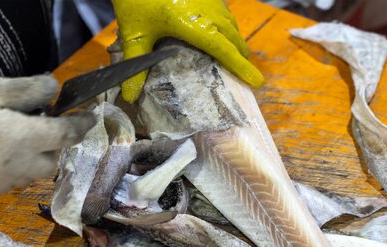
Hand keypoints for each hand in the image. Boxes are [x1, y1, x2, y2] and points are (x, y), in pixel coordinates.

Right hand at [0, 74, 94, 196]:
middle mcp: (21, 163)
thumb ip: (25, 90)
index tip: (90, 116)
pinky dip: (17, 166)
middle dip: (57, 143)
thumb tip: (53, 87)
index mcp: (23, 136)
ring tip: (20, 139)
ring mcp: (5, 180)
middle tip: (45, 126)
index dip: (82, 124)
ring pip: (36, 172)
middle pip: (55, 158)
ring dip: (38, 156)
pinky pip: (15, 179)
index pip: (67, 133)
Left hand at [112, 0, 263, 102]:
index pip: (224, 49)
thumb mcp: (134, 33)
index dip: (241, 67)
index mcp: (192, 24)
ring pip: (231, 23)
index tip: (257, 81)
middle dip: (241, 57)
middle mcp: (207, 11)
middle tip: (246, 74)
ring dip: (236, 41)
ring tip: (237, 57)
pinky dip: (228, 26)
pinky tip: (221, 32)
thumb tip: (130, 96)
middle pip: (233, 37)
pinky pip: (224, 12)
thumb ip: (136, 64)